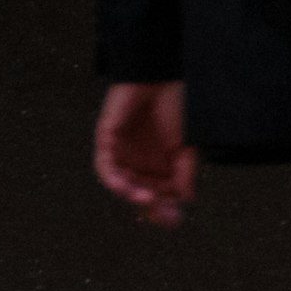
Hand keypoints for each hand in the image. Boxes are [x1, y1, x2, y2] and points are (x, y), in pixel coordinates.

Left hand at [92, 82, 195, 228]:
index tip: (175, 216)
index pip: (159, 198)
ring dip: (131, 194)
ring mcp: (122, 152)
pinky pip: (104, 166)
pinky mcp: (107, 138)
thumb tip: (186, 198)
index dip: (165, 211)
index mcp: (159, 167)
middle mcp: (139, 163)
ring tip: (146, 198)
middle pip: (140, 195)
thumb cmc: (175, 106)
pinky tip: (125, 186)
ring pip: (121, 183)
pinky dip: (113, 179)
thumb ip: (185, 172)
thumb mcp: (187, 145)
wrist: (160, 74)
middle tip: (163, 212)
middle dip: (151, 207)